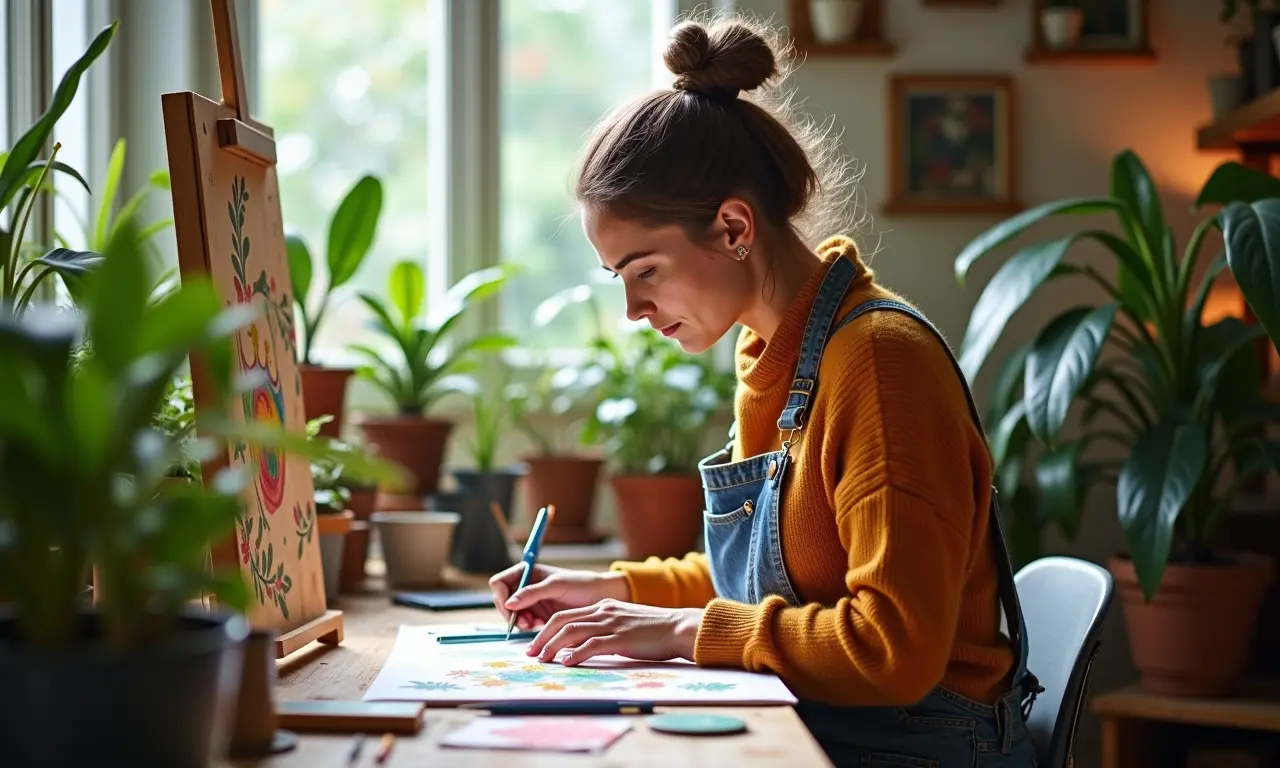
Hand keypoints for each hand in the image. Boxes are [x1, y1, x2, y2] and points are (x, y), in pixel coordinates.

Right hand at [489, 563, 630, 630]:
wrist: (600, 598)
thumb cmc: (581, 585)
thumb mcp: (556, 586)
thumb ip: (532, 593)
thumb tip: (508, 603)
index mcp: (527, 572)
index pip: (500, 583)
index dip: (501, 596)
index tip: (511, 608)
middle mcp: (526, 586)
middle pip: (502, 601)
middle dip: (510, 612)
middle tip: (526, 622)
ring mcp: (532, 602)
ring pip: (512, 614)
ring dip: (519, 621)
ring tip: (534, 625)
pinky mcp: (539, 615)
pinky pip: (523, 623)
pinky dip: (528, 627)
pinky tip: (540, 626)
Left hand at [525, 599, 702, 666]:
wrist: (678, 628)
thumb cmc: (653, 630)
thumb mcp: (623, 623)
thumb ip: (602, 629)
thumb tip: (580, 646)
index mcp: (603, 606)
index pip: (566, 614)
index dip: (546, 629)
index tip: (535, 644)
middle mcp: (604, 611)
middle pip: (563, 621)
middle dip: (542, 637)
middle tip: (531, 653)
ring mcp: (612, 624)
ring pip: (573, 632)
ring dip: (553, 646)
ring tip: (543, 660)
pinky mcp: (621, 638)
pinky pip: (592, 645)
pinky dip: (576, 654)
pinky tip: (567, 663)